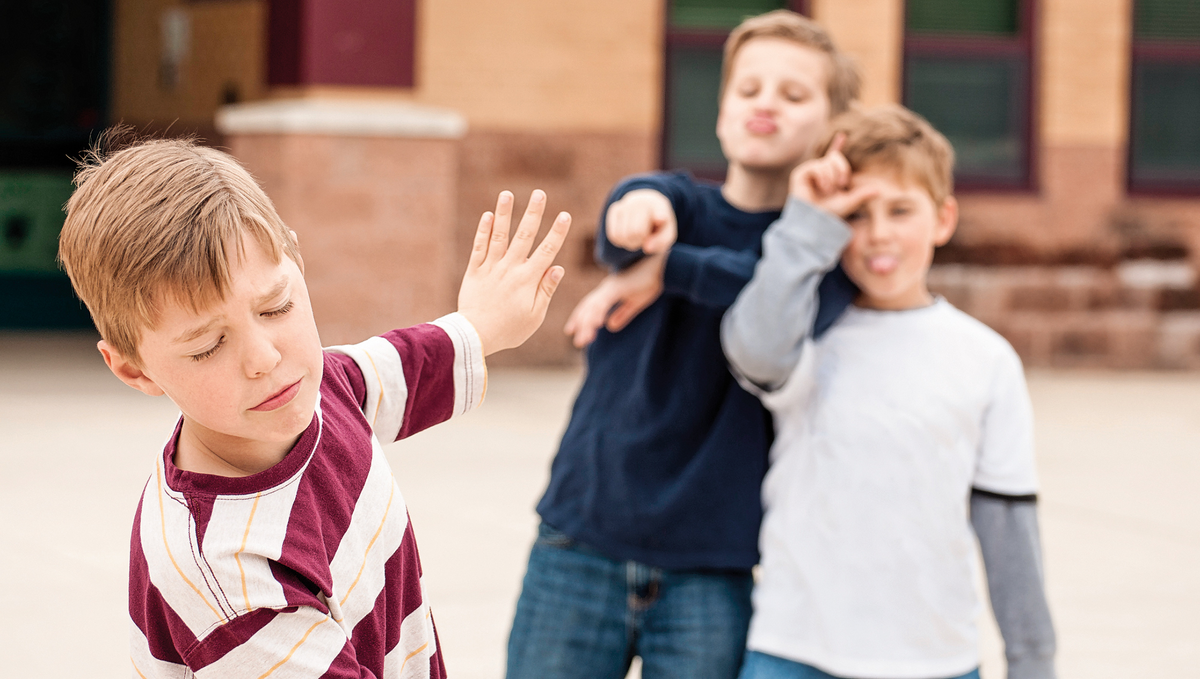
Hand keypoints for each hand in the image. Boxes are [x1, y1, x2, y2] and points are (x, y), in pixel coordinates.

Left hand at [458, 190, 570, 354]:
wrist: (475, 336)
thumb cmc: (509, 330)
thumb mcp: (535, 315)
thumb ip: (546, 290)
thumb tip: (558, 268)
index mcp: (528, 279)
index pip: (547, 251)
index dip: (557, 232)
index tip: (564, 215)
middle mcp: (510, 268)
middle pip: (524, 236)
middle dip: (533, 213)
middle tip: (539, 194)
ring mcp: (491, 268)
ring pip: (499, 236)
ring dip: (504, 214)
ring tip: (507, 194)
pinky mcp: (474, 272)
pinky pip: (479, 248)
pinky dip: (483, 231)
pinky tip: (488, 216)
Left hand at [563, 253, 665, 347]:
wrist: (663, 267)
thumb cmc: (651, 281)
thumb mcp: (635, 302)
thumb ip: (622, 314)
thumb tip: (609, 327)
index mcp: (608, 291)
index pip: (590, 305)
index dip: (580, 318)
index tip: (572, 331)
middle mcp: (606, 288)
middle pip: (588, 307)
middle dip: (580, 324)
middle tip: (578, 342)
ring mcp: (611, 287)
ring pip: (593, 307)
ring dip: (587, 324)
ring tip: (583, 340)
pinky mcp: (619, 287)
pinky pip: (604, 302)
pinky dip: (598, 314)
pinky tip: (596, 325)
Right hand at [604, 189, 676, 253]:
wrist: (646, 204)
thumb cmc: (658, 224)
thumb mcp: (667, 234)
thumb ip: (661, 242)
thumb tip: (647, 248)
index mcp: (660, 206)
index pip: (659, 213)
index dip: (660, 217)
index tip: (662, 218)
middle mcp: (641, 202)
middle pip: (635, 233)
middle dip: (639, 241)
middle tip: (644, 236)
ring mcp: (626, 204)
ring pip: (622, 236)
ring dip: (629, 242)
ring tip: (636, 235)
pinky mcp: (615, 209)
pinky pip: (614, 235)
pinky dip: (620, 241)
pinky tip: (627, 234)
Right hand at [789, 134, 877, 217]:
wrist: (815, 220)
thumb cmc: (830, 213)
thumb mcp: (849, 202)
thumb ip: (862, 195)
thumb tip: (879, 191)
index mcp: (831, 176)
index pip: (834, 157)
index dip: (837, 145)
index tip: (842, 135)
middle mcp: (820, 171)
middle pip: (836, 157)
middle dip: (842, 169)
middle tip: (841, 185)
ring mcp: (809, 171)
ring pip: (826, 163)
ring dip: (831, 178)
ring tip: (827, 191)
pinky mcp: (800, 173)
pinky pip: (816, 167)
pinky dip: (822, 177)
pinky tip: (821, 187)